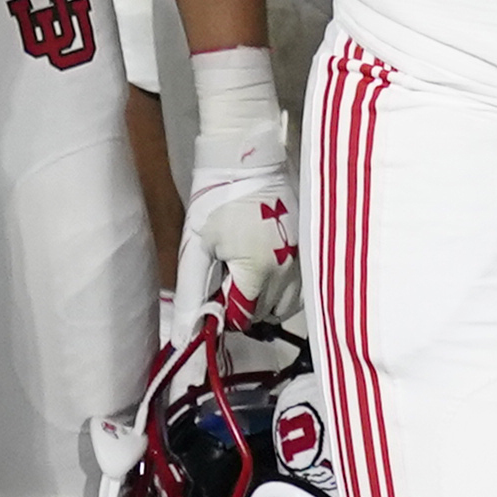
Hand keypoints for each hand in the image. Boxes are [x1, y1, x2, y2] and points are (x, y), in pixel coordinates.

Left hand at [173, 44, 295, 320]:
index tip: (217, 288)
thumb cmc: (216, 198)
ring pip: (288, 305)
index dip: (226, 309)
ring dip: (268, 301)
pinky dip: (286, 288)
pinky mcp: (311, 248)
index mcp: (258, 272)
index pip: (244, 317)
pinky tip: (268, 268)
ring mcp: (304, 259)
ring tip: (249, 274)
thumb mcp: (197, 246)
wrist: (248, 157)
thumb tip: (184, 338)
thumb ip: (193, 294)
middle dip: (246, 306)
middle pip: (267, 314)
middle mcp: (288, 271)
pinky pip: (302, 287)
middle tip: (230, 278)